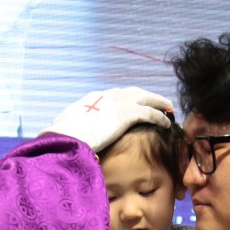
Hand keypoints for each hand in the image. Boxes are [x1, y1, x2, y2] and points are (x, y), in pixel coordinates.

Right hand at [40, 87, 174, 152]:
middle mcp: (107, 96)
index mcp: (92, 99)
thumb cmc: (62, 137)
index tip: (132, 104)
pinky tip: (166, 123)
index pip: (114, 96)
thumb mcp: (65, 129)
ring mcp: (118, 103)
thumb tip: (65, 137)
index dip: (125, 99)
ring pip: (145, 98)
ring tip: (167, 107)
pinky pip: (150, 113)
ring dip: (157, 101)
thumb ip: (72, 130)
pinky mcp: (127, 113)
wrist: (67, 136)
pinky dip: (159, 117)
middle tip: (155, 101)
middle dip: (144, 96)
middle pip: (132, 92)